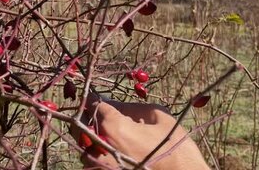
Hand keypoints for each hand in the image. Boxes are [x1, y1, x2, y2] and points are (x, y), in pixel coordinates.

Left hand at [71, 94, 208, 168]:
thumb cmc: (176, 148)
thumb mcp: (158, 118)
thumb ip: (131, 107)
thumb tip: (112, 102)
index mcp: (115, 128)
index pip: (94, 105)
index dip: (94, 99)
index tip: (93, 96)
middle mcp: (102, 147)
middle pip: (82, 126)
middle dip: (88, 117)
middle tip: (98, 114)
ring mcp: (101, 166)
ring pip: (84, 146)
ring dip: (90, 137)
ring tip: (105, 134)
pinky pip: (92, 163)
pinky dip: (97, 154)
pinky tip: (111, 150)